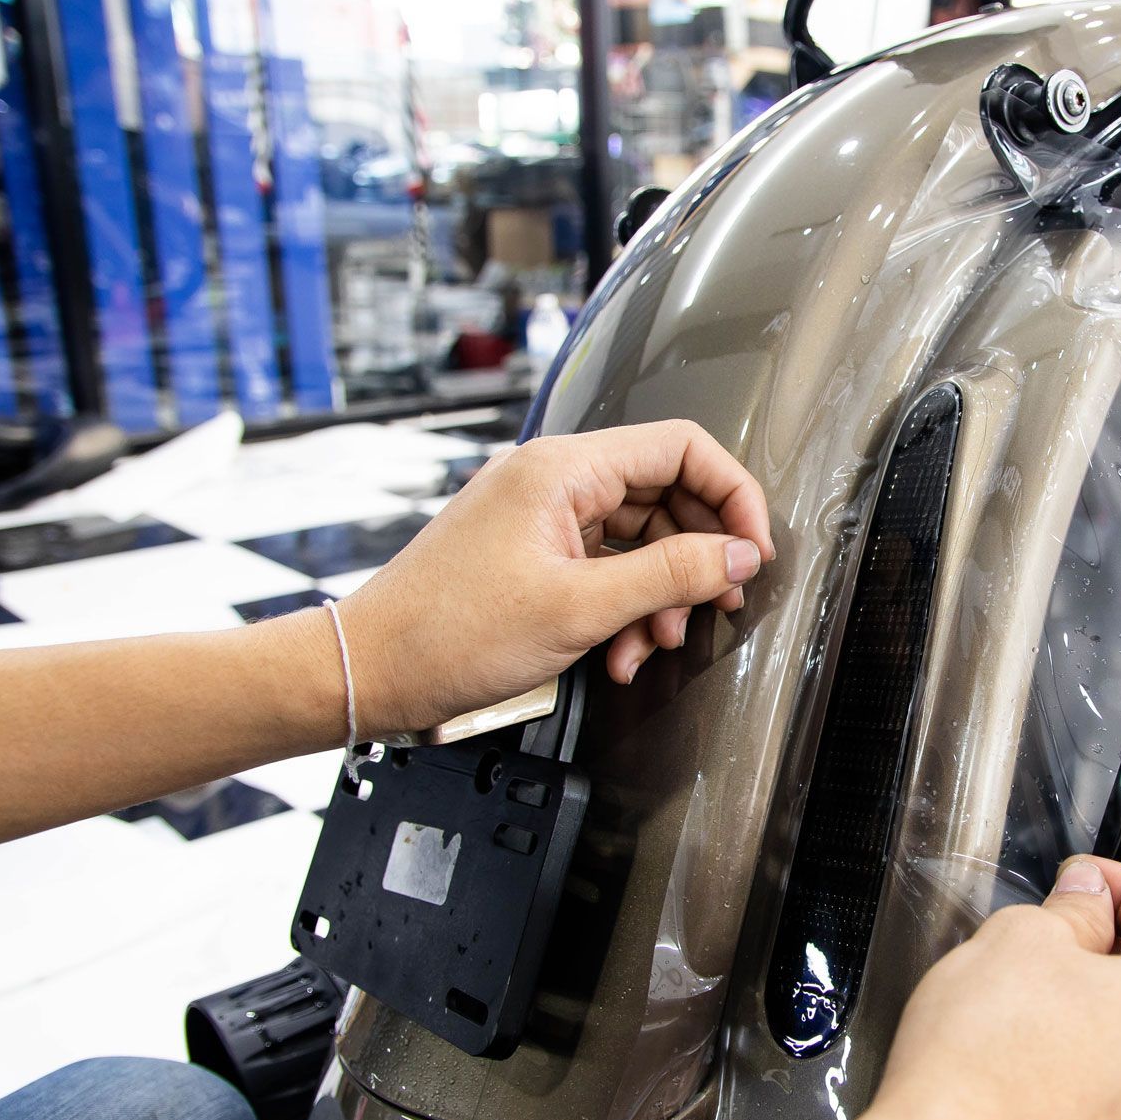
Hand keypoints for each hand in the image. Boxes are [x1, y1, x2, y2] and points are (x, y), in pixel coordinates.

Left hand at [337, 420, 773, 735]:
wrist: (369, 672)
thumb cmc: (444, 634)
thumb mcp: (579, 607)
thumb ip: (670, 574)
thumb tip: (735, 554)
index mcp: (563, 468)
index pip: (681, 447)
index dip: (731, 495)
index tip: (751, 548)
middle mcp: (553, 480)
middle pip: (665, 496)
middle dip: (696, 556)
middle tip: (718, 601)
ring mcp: (541, 517)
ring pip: (638, 540)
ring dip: (659, 596)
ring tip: (655, 642)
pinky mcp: (532, 554)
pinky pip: (604, 568)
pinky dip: (623, 609)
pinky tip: (618, 651)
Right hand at [747, 857, 1120, 1119]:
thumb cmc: (990, 1079)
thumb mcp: (1021, 941)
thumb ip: (1071, 908)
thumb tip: (1085, 898)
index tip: (1089, 883)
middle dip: (1118, 959)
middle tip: (1057, 942)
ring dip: (1104, 1032)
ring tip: (1032, 1017)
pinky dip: (1090, 1095)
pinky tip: (1031, 1081)